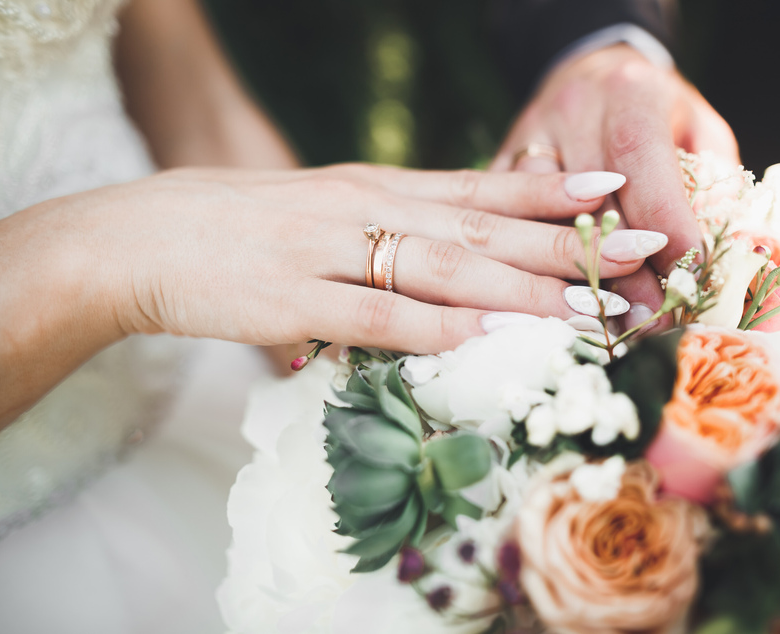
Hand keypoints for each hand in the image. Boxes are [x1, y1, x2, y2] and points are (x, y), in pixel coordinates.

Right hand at [0, 164, 666, 429]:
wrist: (144, 236)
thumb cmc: (240, 230)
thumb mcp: (323, 213)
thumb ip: (386, 230)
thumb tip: (447, 266)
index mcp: (374, 190)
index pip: (477, 188)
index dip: (547, 191)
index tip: (610, 194)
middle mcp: (365, 211)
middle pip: (480, 228)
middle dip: (563, 243)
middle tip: (635, 253)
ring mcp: (329, 253)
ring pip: (442, 269)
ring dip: (519, 289)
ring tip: (586, 307)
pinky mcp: (291, 299)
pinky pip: (373, 316)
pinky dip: (430, 328)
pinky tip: (481, 341)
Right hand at [492, 44, 738, 330]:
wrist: (589, 72)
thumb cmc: (656, 110)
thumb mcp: (699, 129)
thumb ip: (715, 184)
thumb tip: (726, 254)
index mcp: (627, 92)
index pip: (641, 161)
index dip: (663, 222)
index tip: (687, 276)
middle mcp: (572, 111)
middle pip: (590, 200)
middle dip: (623, 268)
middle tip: (651, 319)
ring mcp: (528, 139)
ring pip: (539, 218)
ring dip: (572, 276)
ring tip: (604, 321)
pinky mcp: (498, 167)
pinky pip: (509, 223)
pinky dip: (536, 267)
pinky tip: (557, 306)